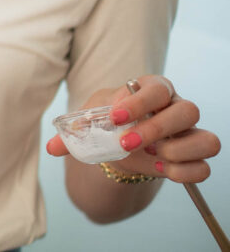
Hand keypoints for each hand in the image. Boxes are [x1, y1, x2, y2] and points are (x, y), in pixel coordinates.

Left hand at [46, 74, 221, 182]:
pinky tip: (160, 169)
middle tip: (125, 143)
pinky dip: (184, 173)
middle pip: (188, 110)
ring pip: (207, 140)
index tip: (114, 117)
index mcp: (152, 89)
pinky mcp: (194, 158)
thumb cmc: (108, 123)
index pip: (158, 88)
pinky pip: (204, 167)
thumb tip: (52, 148)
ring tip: (150, 157)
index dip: (139, 102)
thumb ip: (73, 131)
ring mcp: (189, 134)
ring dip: (176, 152)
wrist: (119, 145)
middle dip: (156, 129)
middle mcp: (177, 108)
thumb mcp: (90, 121)